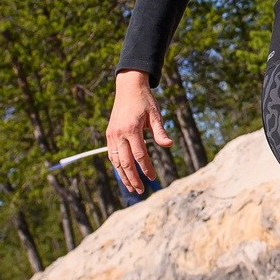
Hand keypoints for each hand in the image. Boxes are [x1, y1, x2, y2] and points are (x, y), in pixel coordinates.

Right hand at [106, 70, 170, 194]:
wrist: (128, 88)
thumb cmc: (145, 101)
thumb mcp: (155, 115)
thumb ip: (160, 132)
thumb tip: (170, 145)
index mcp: (131, 129)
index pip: (139, 155)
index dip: (146, 168)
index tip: (153, 178)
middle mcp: (119, 134)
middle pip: (125, 162)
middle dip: (133, 178)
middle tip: (141, 190)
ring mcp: (112, 135)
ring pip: (116, 161)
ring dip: (123, 176)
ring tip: (131, 188)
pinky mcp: (109, 134)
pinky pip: (112, 154)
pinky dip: (117, 166)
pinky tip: (123, 174)